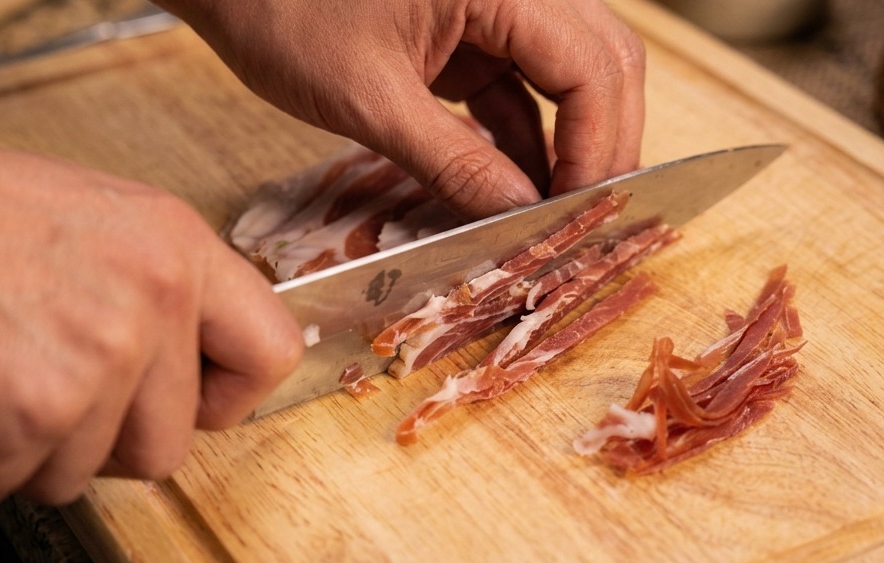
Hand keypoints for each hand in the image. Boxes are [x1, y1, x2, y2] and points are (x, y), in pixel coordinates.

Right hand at [0, 114, 301, 508]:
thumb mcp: (81, 219)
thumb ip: (145, 289)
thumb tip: (176, 364)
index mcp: (172, 248)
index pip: (268, 350)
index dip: (226, 395)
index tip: (191, 402)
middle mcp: (149, 305)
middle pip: (168, 443)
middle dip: (103, 441)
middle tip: (44, 399)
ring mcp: (93, 367)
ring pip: (85, 476)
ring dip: (27, 453)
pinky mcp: (27, 421)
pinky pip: (10, 488)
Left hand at [162, 0, 645, 218]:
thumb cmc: (282, 10)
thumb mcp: (369, 100)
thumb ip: (453, 162)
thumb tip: (520, 216)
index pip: (592, 66)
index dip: (596, 148)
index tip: (578, 214)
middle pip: (601, 64)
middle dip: (599, 146)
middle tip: (582, 220)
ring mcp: (495, 4)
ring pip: (569, 75)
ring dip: (567, 145)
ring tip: (552, 215)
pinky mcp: (469, 30)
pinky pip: (520, 84)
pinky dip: (524, 138)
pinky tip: (515, 190)